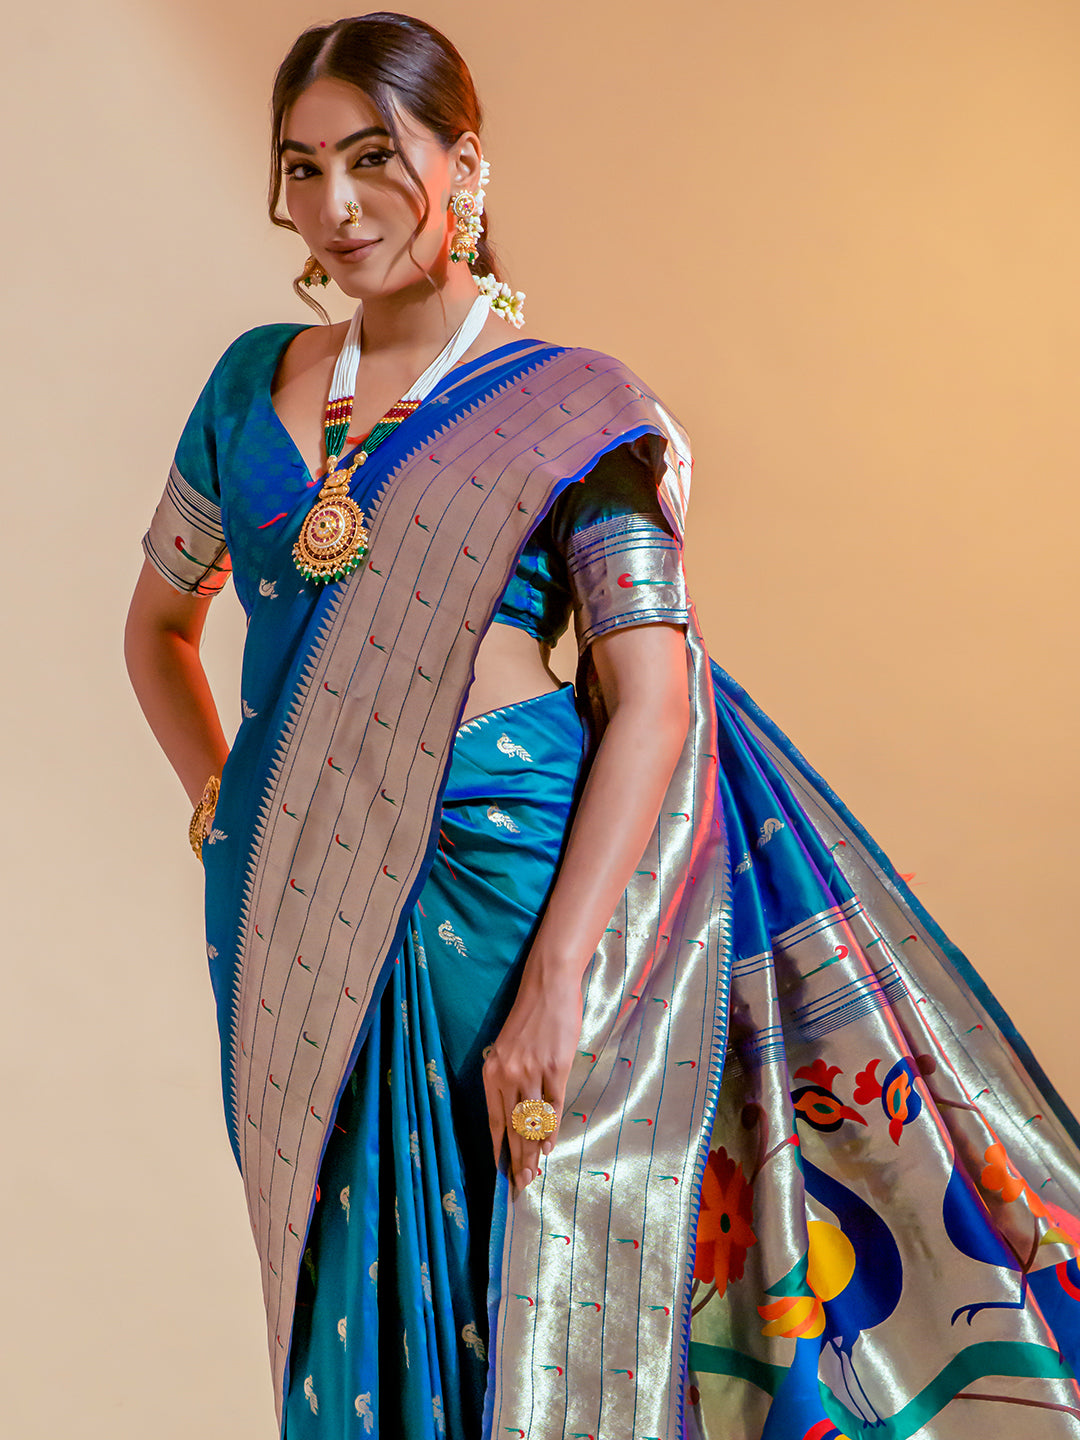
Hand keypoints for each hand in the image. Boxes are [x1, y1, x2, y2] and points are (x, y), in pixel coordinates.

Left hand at [482, 962, 583, 1193]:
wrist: (548, 986)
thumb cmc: (530, 1017)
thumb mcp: (508, 1049)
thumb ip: (509, 1079)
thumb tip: (517, 1116)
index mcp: (492, 1071)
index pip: (494, 1121)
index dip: (499, 1150)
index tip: (503, 1174)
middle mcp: (508, 1074)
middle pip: (512, 1128)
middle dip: (517, 1160)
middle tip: (521, 1185)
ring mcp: (532, 1071)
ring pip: (531, 1123)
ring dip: (534, 1152)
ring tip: (534, 1174)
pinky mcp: (556, 1067)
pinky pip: (553, 1106)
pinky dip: (551, 1130)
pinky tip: (550, 1147)